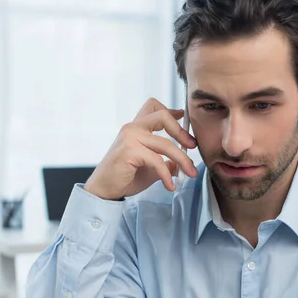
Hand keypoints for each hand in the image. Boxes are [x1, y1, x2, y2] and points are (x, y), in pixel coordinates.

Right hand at [84, 98, 198, 199]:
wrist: (105, 190)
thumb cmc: (125, 177)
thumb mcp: (151, 167)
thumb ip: (165, 161)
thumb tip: (182, 164)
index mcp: (136, 128)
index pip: (154, 107)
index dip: (172, 111)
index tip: (184, 119)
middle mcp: (132, 128)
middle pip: (163, 116)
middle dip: (181, 131)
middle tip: (193, 146)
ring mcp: (130, 137)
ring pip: (165, 144)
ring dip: (182, 159)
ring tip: (191, 173)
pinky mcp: (129, 151)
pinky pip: (157, 161)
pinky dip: (167, 175)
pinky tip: (170, 185)